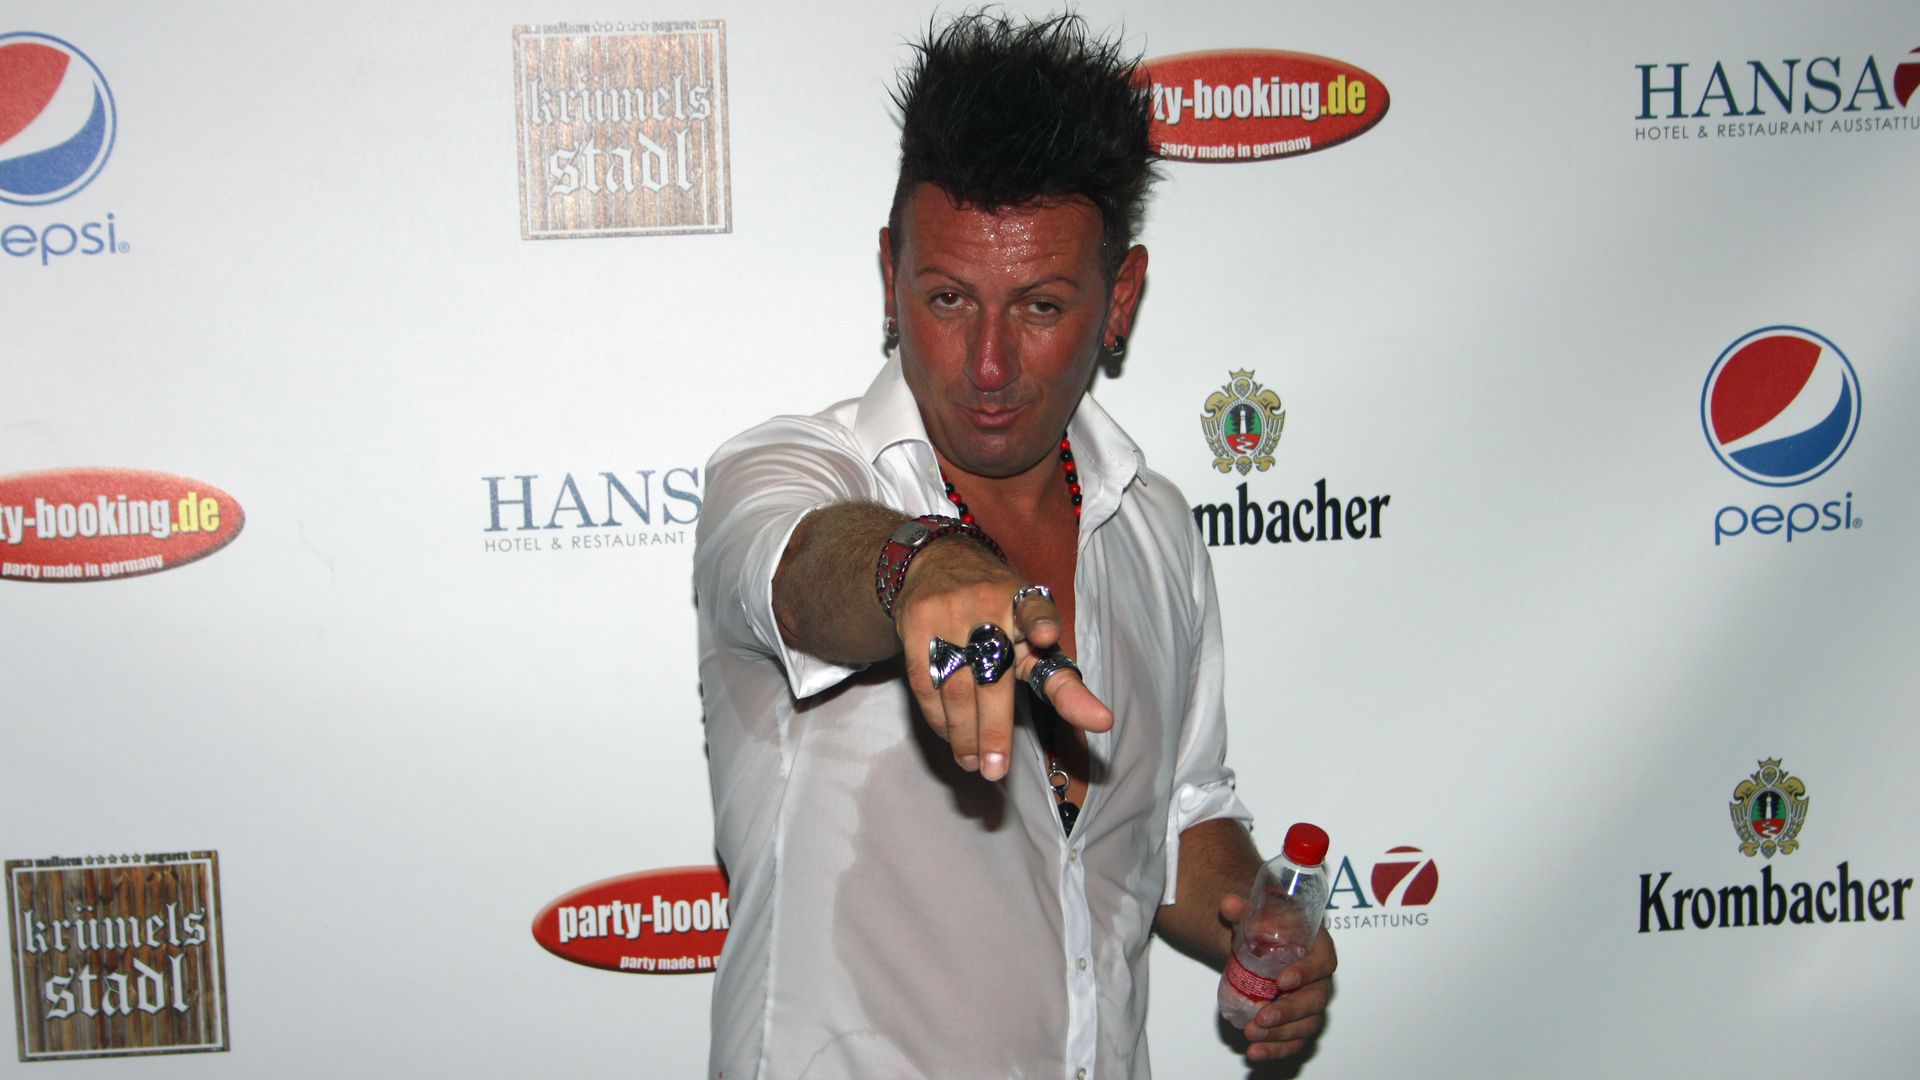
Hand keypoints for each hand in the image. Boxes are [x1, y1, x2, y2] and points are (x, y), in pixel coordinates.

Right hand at [896, 541, 1111, 780]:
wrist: (937, 562)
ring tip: (973, 763)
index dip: (1041, 621)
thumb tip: (1103, 723)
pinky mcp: (916, 622)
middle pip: (991, 673)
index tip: (1046, 635)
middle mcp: (987, 602)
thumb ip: (1064, 683)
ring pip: (956, 685)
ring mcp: (948, 611)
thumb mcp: (1034, 637)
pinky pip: (925, 681)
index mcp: (1024, 601)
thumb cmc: (1000, 613)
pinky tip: (950, 736)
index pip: (1036, 609)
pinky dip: (938, 716)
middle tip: (996, 770)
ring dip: (963, 732)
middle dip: (993, 727)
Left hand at [1220, 894, 1335, 1061]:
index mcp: (1318, 947)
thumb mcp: (1256, 911)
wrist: (1262, 938)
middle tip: (1262, 1017)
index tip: (1282, 981)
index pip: (1323, 962)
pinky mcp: (1298, 1021)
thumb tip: (1228, 904)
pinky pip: (1295, 1040)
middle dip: (1289, 1012)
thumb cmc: (1267, 923)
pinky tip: (1256, 1053)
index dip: (1307, 973)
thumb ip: (1242, 907)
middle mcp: (1320, 978)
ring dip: (1280, 1035)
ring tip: (1252, 1034)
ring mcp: (1310, 1002)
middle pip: (1315, 1000)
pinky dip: (1278, 1049)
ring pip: (1306, 1025)